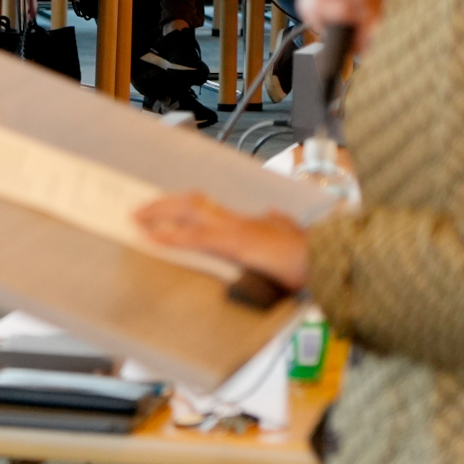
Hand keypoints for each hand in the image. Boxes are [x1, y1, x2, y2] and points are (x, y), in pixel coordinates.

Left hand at [134, 192, 309, 290]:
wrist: (324, 260)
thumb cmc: (309, 254)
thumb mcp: (292, 235)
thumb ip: (280, 223)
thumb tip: (274, 213)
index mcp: (247, 222)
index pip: (207, 207)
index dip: (181, 205)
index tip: (162, 208)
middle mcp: (237, 220)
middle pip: (192, 202)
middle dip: (163, 205)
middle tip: (139, 211)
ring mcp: (235, 229)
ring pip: (190, 212)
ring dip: (160, 214)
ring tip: (138, 219)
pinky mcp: (235, 244)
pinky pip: (197, 238)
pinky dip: (173, 236)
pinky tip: (155, 238)